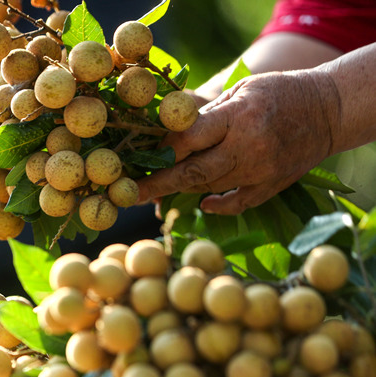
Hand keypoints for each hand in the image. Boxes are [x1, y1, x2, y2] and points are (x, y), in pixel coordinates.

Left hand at [137, 71, 336, 213]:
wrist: (328, 109)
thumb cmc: (276, 93)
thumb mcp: (240, 90)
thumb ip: (205, 115)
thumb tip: (163, 136)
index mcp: (239, 117)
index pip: (189, 139)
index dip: (162, 151)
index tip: (139, 158)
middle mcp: (249, 147)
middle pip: (194, 172)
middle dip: (157, 184)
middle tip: (128, 193)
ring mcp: (261, 171)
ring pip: (209, 188)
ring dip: (184, 187)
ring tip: (161, 187)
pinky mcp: (271, 186)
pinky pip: (235, 204)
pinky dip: (216, 205)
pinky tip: (203, 201)